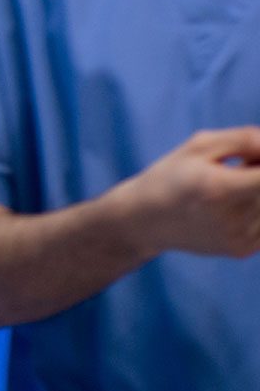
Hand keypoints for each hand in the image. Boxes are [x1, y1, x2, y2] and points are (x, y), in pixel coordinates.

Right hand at [113, 127, 259, 258]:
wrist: (143, 221)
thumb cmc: (171, 176)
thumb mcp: (199, 146)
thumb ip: (245, 139)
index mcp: (218, 189)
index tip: (248, 160)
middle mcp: (230, 219)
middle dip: (257, 174)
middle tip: (232, 171)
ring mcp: (237, 239)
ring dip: (257, 193)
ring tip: (226, 191)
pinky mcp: (241, 251)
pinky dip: (256, 212)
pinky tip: (229, 210)